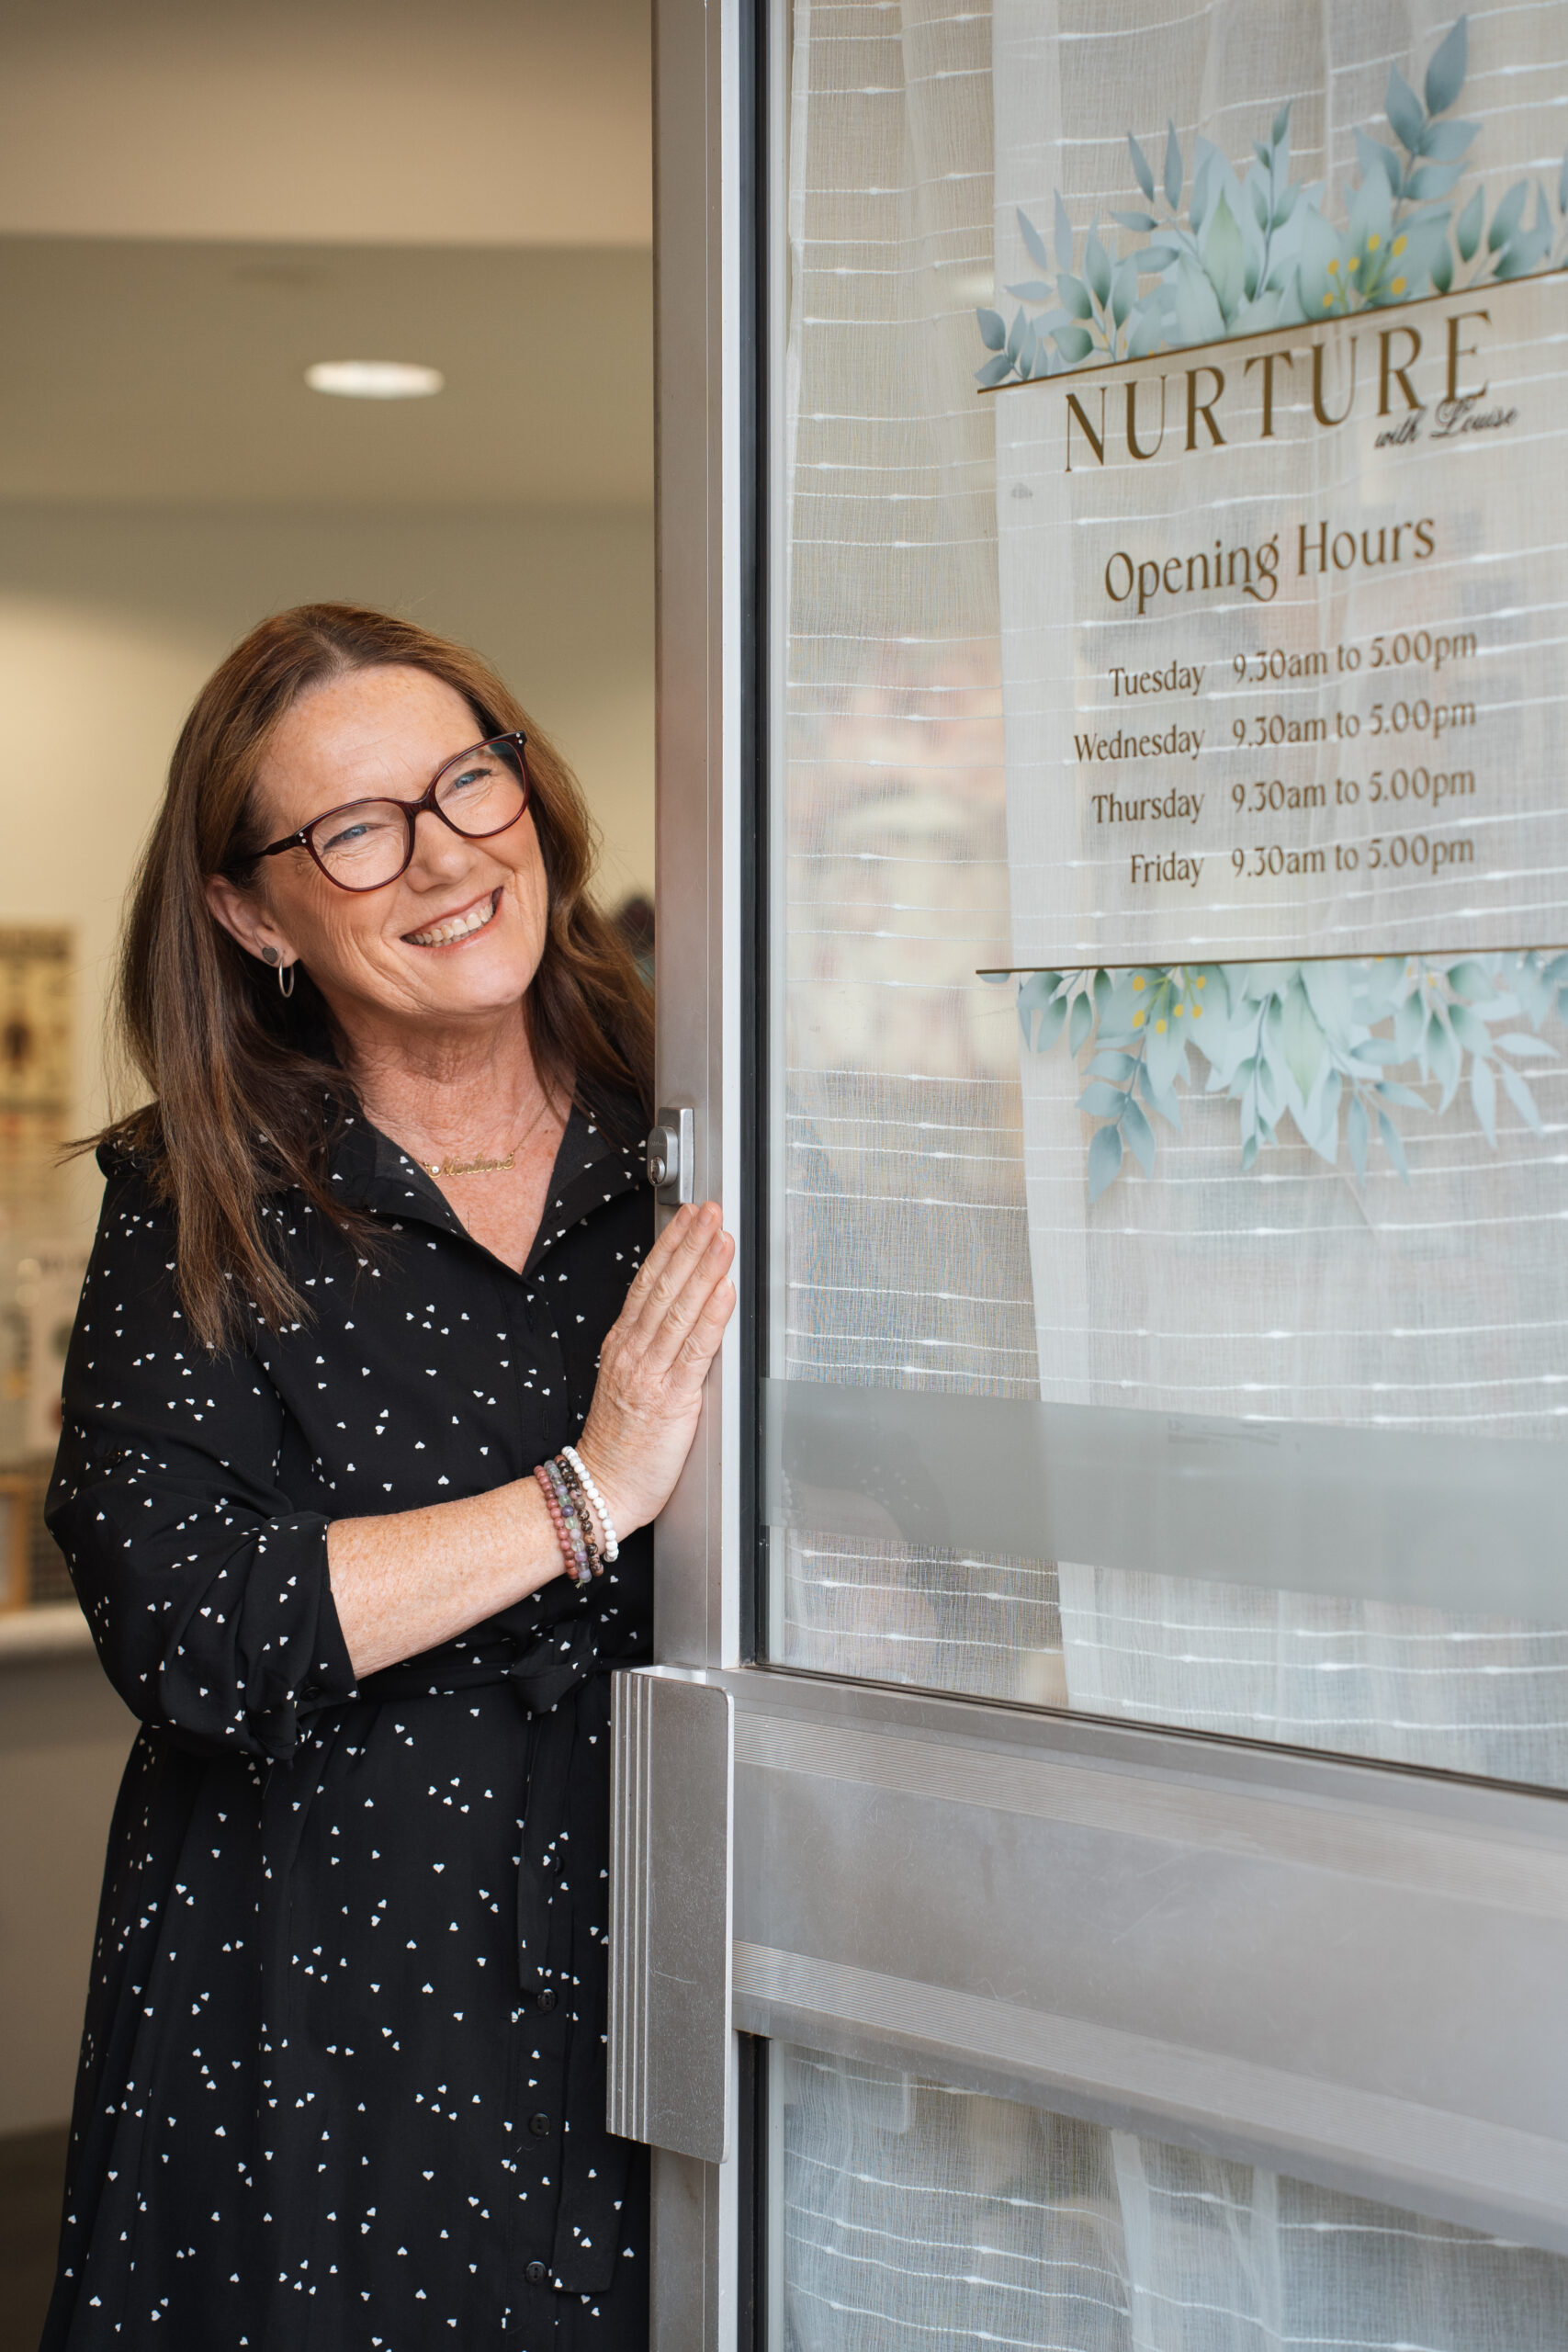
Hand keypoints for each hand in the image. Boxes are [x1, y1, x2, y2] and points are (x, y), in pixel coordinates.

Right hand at [575, 1200, 735, 1538]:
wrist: (603, 1487)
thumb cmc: (620, 1443)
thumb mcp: (628, 1382)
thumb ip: (652, 1349)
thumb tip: (682, 1316)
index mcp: (623, 1345)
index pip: (648, 1282)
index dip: (671, 1246)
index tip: (690, 1217)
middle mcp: (634, 1352)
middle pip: (664, 1286)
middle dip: (690, 1244)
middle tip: (712, 1210)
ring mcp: (650, 1373)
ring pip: (679, 1309)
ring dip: (704, 1269)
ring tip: (722, 1238)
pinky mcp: (671, 1399)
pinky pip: (694, 1350)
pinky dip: (710, 1317)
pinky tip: (724, 1291)